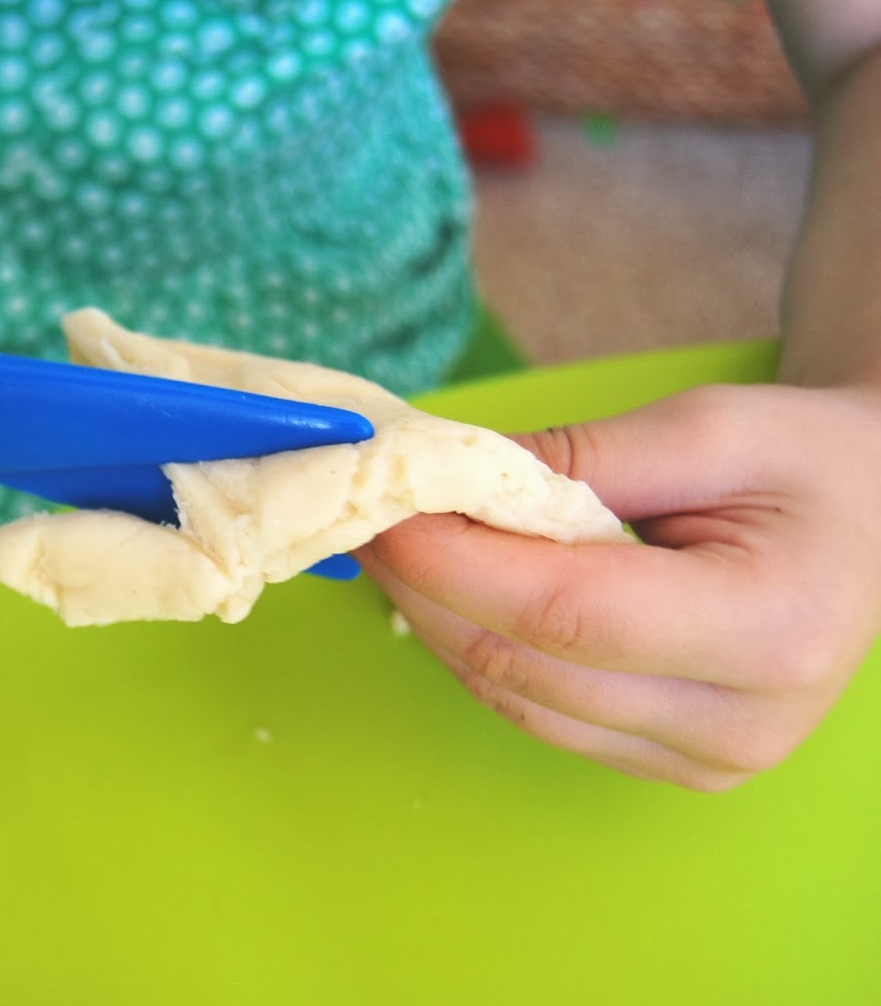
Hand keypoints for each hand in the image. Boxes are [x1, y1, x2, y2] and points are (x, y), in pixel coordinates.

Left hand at [359, 382, 880, 790]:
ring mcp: (704, 762)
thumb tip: (449, 476)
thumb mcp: (709, 429)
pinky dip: (478, 648)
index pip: (563, 611)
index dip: (451, 562)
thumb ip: (578, 456)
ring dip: (436, 620)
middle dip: (425, 586)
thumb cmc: (806, 465)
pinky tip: (450, 590)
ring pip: (514, 699)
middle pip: (523, 665)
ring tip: (396, 544)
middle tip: (365, 513)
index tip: (380, 506)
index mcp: (769, 628)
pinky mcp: (669, 768)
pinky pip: (536, 712)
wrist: (875, 526)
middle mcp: (738, 722)